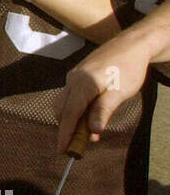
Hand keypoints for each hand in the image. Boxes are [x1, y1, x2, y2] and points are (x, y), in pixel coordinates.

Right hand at [57, 25, 150, 151]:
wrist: (132, 44)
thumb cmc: (129, 68)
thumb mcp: (120, 92)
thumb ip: (103, 111)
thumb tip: (92, 132)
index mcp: (84, 84)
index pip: (70, 114)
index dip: (65, 134)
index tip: (62, 150)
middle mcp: (73, 79)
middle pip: (62, 110)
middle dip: (66, 129)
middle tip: (76, 146)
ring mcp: (73, 76)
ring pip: (64, 103)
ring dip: (71, 120)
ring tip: (84, 133)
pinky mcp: (77, 75)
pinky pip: (70, 96)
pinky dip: (74, 110)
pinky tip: (87, 116)